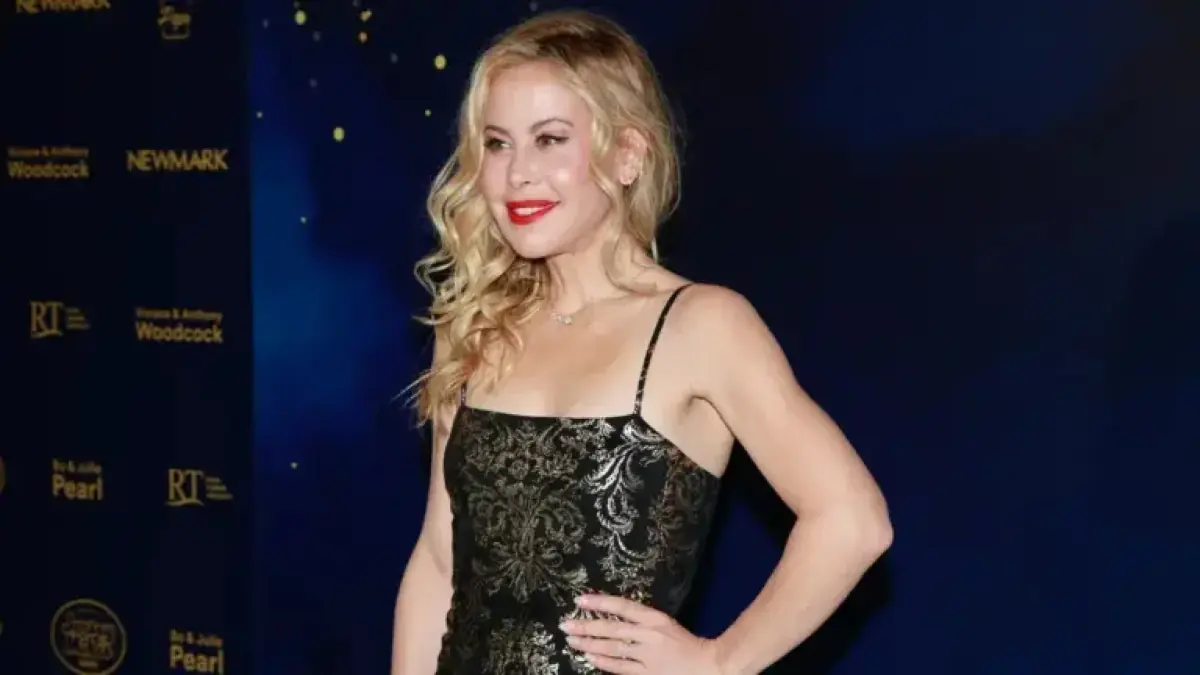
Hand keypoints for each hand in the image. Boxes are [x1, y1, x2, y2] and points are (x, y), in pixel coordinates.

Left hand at [561, 594, 722, 674]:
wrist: (708, 667)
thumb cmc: (686, 645)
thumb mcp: (665, 626)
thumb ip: (641, 622)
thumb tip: (611, 618)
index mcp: (655, 619)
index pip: (623, 606)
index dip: (600, 602)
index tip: (580, 600)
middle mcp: (649, 635)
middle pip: (612, 628)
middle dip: (587, 626)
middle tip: (566, 624)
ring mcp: (648, 656)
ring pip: (613, 648)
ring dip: (590, 644)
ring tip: (572, 641)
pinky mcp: (648, 674)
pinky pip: (622, 668)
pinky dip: (605, 662)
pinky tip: (590, 658)